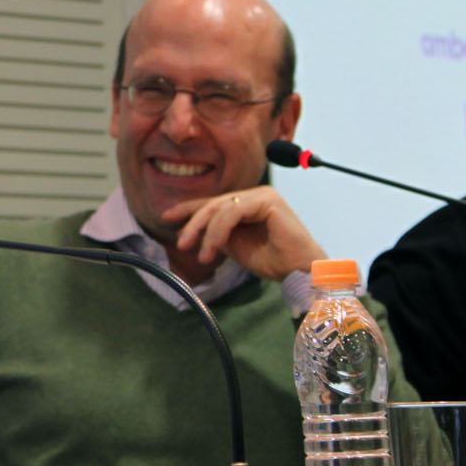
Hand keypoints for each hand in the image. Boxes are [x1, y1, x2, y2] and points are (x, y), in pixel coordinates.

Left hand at [169, 186, 324, 281]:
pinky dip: (219, 230)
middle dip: (193, 223)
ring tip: (202, 256)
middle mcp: (254, 195)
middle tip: (181, 243)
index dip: (189, 209)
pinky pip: (233, 211)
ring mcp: (261, 195)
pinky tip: (214, 247)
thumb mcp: (235, 245)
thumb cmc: (273, 260)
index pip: (213, 203)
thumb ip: (217, 234)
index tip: (167, 217)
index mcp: (247, 204)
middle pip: (213, 204)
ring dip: (206, 233)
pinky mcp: (268, 200)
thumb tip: (191, 230)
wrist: (299, 271)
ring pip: (220, 208)